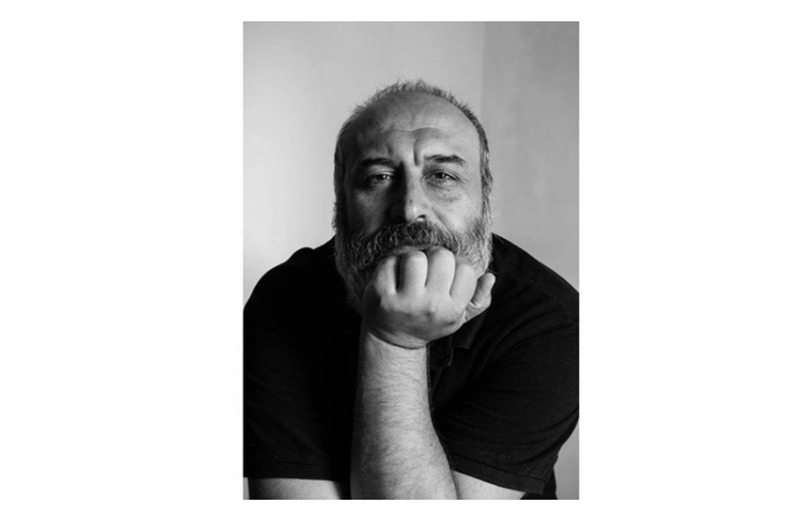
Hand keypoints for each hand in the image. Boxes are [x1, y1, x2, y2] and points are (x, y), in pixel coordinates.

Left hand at [361, 246, 495, 348]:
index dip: (456, 265)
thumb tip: (490, 277)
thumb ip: (479, 299)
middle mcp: (431, 307)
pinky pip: (390, 262)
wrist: (393, 340)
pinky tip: (392, 279)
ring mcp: (405, 302)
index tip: (446, 275)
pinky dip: (390, 265)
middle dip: (434, 257)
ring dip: (411, 259)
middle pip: (442, 256)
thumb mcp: (457, 316)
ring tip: (409, 274)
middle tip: (427, 271)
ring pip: (415, 257)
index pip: (466, 269)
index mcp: (453, 310)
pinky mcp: (381, 296)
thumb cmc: (429, 320)